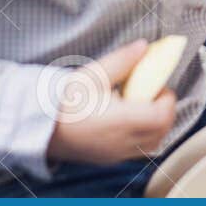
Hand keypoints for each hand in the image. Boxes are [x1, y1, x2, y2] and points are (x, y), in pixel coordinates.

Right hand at [46, 40, 177, 166]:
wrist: (39, 127)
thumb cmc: (64, 100)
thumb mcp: (92, 74)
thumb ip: (122, 61)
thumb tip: (144, 46)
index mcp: (119, 122)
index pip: (160, 117)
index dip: (167, 99)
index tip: (158, 84)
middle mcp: (121, 142)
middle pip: (161, 132)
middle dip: (165, 111)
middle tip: (151, 92)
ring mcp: (115, 154)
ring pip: (152, 144)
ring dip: (155, 124)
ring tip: (139, 104)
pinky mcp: (109, 159)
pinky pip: (137, 150)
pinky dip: (143, 135)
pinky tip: (127, 118)